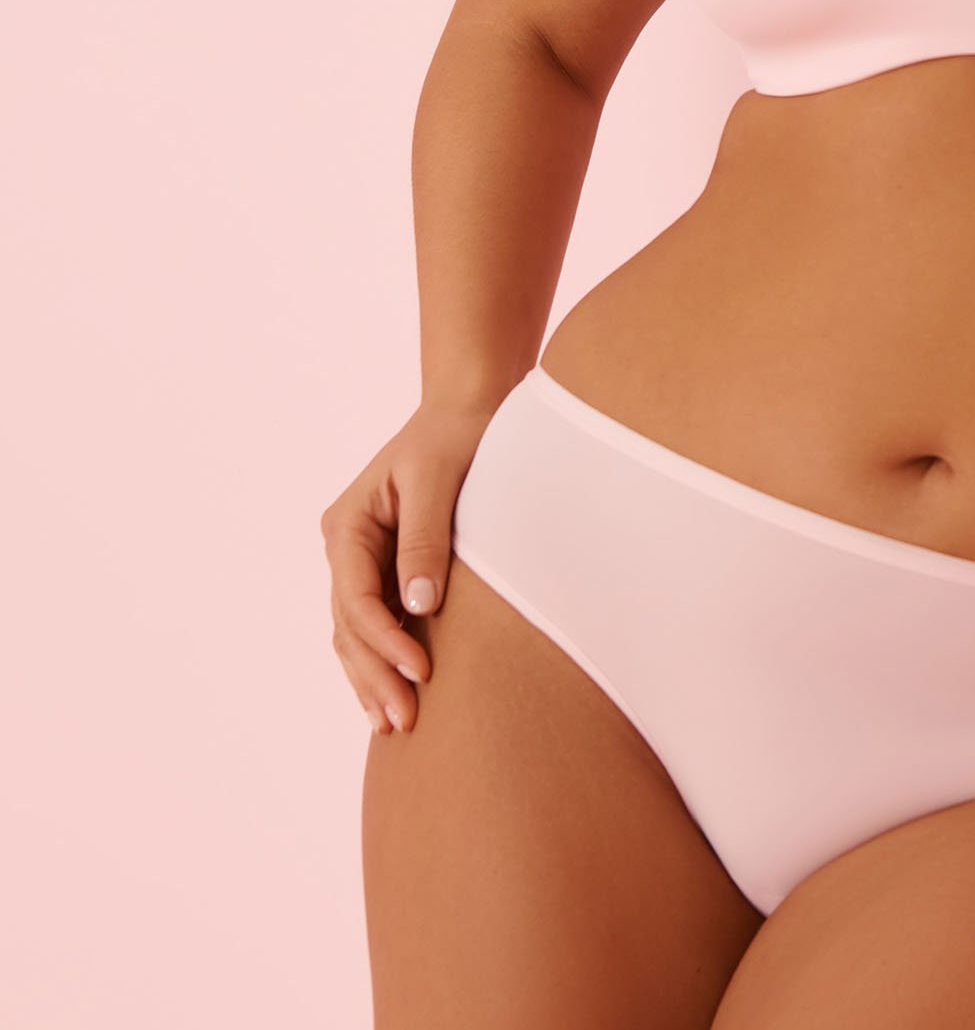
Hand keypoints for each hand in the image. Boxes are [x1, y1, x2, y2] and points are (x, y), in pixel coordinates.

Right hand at [319, 395, 498, 736]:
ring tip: (396, 725)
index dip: (384, 642)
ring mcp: (361, 562)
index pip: (356, 599)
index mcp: (348, 524)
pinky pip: (374, 625)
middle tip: (405, 721)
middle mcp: (345, 547)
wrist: (469, 409)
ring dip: (373, 678)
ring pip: (355, 634)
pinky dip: (381, 661)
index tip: (420, 672)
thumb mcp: (437, 480)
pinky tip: (393, 698)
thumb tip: (418, 606)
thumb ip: (424, 539)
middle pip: (350, 627)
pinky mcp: (386, 570)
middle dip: (375, 675)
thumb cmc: (457, 437)